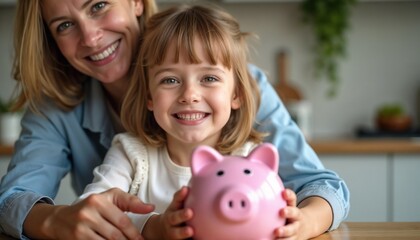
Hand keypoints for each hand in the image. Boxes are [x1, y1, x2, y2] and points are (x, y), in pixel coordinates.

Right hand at [24, 188, 154, 239]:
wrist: (60, 219)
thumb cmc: (91, 207)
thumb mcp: (110, 198)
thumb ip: (130, 202)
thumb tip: (151, 207)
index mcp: (99, 200)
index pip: (122, 220)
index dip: (134, 233)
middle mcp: (88, 213)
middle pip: (115, 234)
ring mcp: (80, 227)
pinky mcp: (76, 239)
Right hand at [143, 186, 193, 239]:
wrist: (161, 231)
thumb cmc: (173, 216)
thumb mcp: (175, 206)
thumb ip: (180, 197)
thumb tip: (187, 187)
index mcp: (172, 210)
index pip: (176, 201)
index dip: (180, 195)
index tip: (186, 189)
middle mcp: (170, 222)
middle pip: (174, 218)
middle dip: (181, 215)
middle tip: (190, 212)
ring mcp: (172, 233)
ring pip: (176, 233)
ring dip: (183, 232)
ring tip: (190, 231)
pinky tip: (194, 239)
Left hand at [274, 188, 302, 239]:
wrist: (304, 227)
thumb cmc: (288, 214)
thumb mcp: (285, 204)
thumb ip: (273, 197)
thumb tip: (256, 183)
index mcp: (292, 206)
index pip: (292, 198)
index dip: (288, 195)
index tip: (284, 192)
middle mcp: (295, 217)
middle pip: (295, 213)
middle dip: (289, 212)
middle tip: (282, 212)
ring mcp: (295, 229)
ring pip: (292, 231)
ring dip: (285, 232)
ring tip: (277, 232)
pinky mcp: (294, 239)